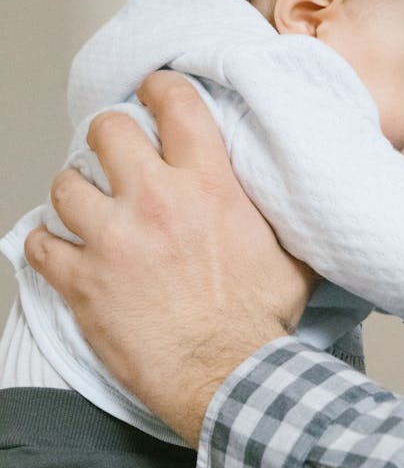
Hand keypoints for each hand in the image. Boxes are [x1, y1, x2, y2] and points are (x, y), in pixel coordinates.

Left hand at [24, 71, 315, 443]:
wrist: (230, 377)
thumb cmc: (259, 324)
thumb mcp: (290, 254)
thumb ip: (279, 216)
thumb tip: (297, 201)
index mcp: (209, 186)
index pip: (175, 103)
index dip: (159, 89)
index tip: (152, 95)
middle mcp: (156, 202)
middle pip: (108, 130)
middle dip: (111, 138)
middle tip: (117, 156)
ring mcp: (113, 240)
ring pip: (65, 185)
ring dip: (76, 195)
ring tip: (89, 209)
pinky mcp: (83, 282)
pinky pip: (41, 246)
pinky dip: (48, 247)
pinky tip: (65, 253)